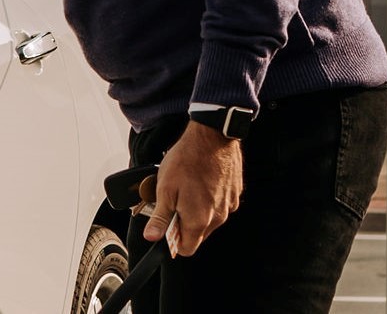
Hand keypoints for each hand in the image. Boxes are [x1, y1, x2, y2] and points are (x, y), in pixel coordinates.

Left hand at [144, 122, 242, 256]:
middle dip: (183, 224)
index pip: (187, 249)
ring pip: (209, 220)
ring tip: (185, 190)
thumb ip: (160, 217)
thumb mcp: (164, 189)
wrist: (212, 138)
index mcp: (199, 220)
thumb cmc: (186, 161)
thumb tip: (152, 237)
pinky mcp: (235, 194)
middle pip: (198, 235)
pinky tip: (199, 183)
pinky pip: (219, 206)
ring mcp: (229, 206)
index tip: (166, 228)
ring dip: (196, 211)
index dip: (173, 242)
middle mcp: (218, 217)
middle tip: (172, 203)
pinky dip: (208, 200)